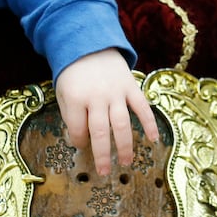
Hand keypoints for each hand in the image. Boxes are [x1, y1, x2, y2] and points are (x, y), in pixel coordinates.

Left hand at [54, 49, 158, 174]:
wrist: (90, 44)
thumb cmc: (74, 73)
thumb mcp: (63, 91)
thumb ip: (70, 115)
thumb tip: (81, 139)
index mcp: (75, 98)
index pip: (77, 129)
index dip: (78, 141)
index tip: (81, 145)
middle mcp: (96, 96)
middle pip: (100, 132)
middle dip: (102, 154)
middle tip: (104, 172)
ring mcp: (116, 91)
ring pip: (121, 123)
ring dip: (125, 145)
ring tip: (126, 162)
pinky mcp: (130, 86)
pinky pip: (142, 107)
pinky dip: (149, 123)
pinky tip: (153, 139)